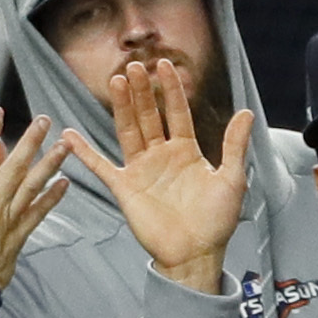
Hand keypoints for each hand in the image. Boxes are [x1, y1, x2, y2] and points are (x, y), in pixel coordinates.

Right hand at [0, 107, 76, 292]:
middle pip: (14, 168)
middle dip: (30, 141)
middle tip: (45, 120)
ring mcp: (7, 223)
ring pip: (32, 187)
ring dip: (49, 164)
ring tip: (65, 145)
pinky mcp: (16, 239)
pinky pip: (38, 214)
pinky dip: (52, 198)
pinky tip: (64, 184)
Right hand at [79, 59, 250, 292]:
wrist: (195, 253)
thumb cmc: (216, 221)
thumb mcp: (232, 178)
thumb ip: (234, 144)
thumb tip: (246, 112)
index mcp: (187, 151)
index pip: (178, 112)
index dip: (172, 89)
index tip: (164, 64)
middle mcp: (161, 156)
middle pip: (149, 116)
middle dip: (142, 91)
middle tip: (134, 65)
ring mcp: (141, 170)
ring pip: (128, 131)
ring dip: (122, 107)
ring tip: (115, 80)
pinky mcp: (125, 188)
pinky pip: (101, 166)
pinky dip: (85, 152)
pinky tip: (70, 135)